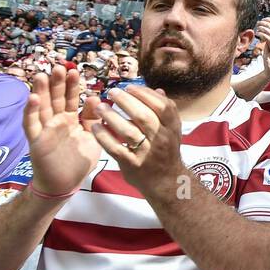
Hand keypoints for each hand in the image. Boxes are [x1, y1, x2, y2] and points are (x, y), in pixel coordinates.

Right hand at [22, 66, 100, 195]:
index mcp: (71, 119)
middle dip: (57, 83)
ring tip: (42, 75)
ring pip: (42, 107)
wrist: (65, 183)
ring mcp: (45, 128)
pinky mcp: (36, 139)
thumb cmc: (79, 160)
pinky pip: (31, 124)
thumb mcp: (93, 137)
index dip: (73, 86)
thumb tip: (97, 98)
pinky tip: (32, 97)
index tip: (75, 71)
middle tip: (59, 66)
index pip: (72, 98)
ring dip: (41, 91)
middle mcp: (57, 121)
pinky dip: (31, 111)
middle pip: (56, 98)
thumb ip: (95, 119)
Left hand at [90, 85, 185, 199]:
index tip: (129, 87)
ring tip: (100, 106)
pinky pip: (115, 148)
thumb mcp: (172, 131)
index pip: (162, 106)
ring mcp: (147, 153)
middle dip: (126, 101)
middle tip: (112, 92)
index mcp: (173, 128)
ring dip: (111, 116)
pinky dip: (104, 136)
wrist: (167, 182)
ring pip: (128, 131)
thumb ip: (165, 112)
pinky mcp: (133, 164)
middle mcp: (162, 139)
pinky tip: (96, 126)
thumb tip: (157, 89)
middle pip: (143, 116)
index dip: (145, 94)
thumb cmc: (167, 152)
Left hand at [255, 18, 269, 66]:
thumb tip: (269, 25)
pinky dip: (259, 33)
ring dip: (259, 28)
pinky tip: (257, 34)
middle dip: (261, 23)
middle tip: (257, 23)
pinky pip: (263, 35)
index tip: (262, 20)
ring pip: (265, 29)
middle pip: (268, 24)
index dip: (266, 19)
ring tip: (257, 29)